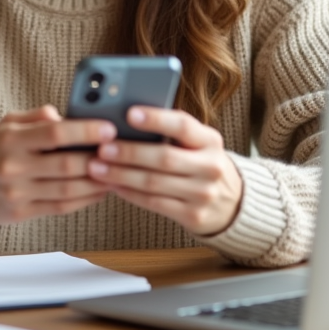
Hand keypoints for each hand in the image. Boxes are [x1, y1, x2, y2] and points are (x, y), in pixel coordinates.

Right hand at [0, 105, 116, 229]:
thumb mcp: (5, 124)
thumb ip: (36, 118)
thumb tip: (65, 115)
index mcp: (12, 139)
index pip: (56, 133)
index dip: (86, 132)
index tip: (109, 129)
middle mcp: (14, 167)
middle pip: (66, 165)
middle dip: (98, 159)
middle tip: (122, 152)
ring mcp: (17, 193)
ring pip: (68, 190)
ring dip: (98, 183)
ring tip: (117, 173)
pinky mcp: (21, 214)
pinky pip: (60, 207)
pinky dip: (85, 200)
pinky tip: (99, 191)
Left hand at [87, 106, 242, 235]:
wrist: (231, 202)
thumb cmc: (200, 163)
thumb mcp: (197, 143)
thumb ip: (170, 132)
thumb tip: (125, 120)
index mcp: (210, 140)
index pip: (183, 125)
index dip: (156, 119)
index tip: (130, 113)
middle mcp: (211, 167)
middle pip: (164, 158)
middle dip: (129, 152)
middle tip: (102, 147)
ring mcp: (203, 194)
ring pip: (154, 183)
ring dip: (121, 175)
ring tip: (97, 167)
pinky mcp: (193, 216)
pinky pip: (154, 203)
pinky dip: (129, 193)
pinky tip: (112, 185)